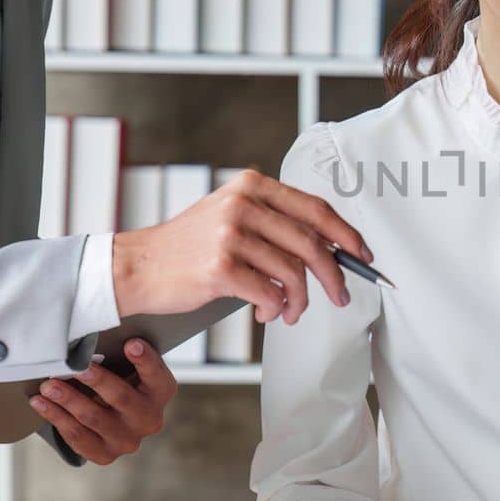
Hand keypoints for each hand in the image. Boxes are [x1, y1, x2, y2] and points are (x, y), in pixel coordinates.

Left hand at [29, 338, 176, 464]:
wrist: (113, 418)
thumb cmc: (120, 381)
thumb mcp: (128, 366)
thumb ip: (120, 354)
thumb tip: (90, 338)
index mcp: (161, 391)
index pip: (156, 374)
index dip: (145, 360)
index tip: (130, 344)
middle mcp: (149, 419)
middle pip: (121, 397)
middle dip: (96, 381)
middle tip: (74, 368)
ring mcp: (128, 440)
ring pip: (93, 418)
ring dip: (68, 400)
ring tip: (48, 385)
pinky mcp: (105, 454)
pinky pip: (77, 437)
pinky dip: (57, 418)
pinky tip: (41, 404)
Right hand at [111, 169, 371, 325]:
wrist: (137, 266)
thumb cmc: (189, 247)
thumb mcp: (231, 215)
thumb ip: (274, 221)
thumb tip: (330, 246)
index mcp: (252, 186)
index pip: (315, 208)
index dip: (346, 234)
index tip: (362, 256)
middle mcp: (242, 204)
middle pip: (311, 242)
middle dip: (334, 274)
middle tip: (342, 295)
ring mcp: (230, 234)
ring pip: (292, 273)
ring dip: (301, 301)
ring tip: (291, 313)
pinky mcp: (220, 267)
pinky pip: (269, 293)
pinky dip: (276, 309)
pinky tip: (268, 314)